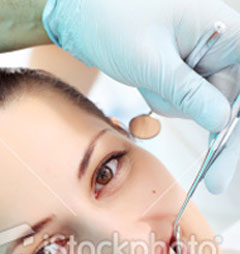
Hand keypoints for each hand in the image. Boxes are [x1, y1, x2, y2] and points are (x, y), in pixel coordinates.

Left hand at [42, 0, 239, 193]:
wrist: (84, 11)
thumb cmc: (114, 19)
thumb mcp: (153, 62)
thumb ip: (190, 94)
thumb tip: (222, 122)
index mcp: (225, 29)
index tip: (235, 140)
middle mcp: (221, 42)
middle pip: (234, 101)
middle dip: (217, 133)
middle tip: (217, 180)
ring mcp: (204, 57)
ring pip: (205, 105)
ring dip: (174, 105)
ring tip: (147, 77)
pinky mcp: (187, 70)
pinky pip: (186, 101)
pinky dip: (167, 102)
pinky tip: (148, 82)